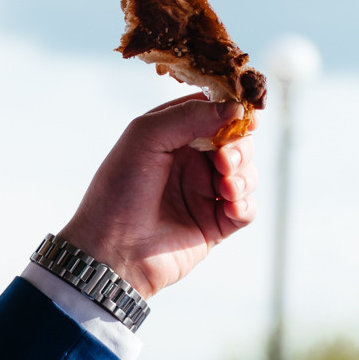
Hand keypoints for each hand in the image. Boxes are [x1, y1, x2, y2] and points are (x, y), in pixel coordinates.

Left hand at [59, 96, 256, 296]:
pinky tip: (230, 208)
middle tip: (224, 161)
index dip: (232, 111)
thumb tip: (236, 109)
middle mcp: (191, 162)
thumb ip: (189, 115)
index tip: (241, 115)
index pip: (214, 112)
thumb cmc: (118, 190)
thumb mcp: (145, 137)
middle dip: (239, 147)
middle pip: (237, 142)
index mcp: (174, 135)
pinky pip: (246, 209)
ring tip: (225, 188)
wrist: (111, 250)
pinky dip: (245, 205)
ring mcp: (204, 194)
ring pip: (246, 174)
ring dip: (244, 176)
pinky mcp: (214, 225)